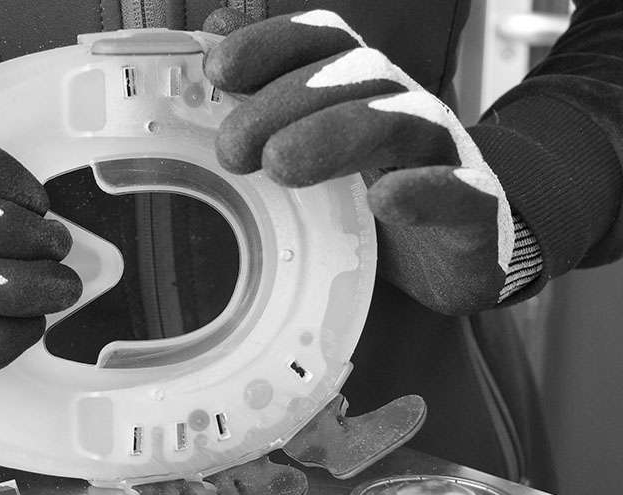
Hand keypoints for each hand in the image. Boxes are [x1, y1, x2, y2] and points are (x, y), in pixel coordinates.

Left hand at [204, 10, 514, 314]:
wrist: (456, 260)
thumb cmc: (374, 204)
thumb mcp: (314, 151)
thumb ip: (268, 95)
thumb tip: (212, 37)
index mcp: (365, 96)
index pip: (327, 43)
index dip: (275, 42)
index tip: (219, 70)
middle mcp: (407, 114)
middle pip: (359, 75)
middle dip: (287, 101)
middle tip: (233, 149)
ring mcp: (447, 160)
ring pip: (406, 121)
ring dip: (339, 133)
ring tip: (281, 165)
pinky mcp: (477, 217)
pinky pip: (464, 192)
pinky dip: (427, 190)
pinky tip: (385, 200)